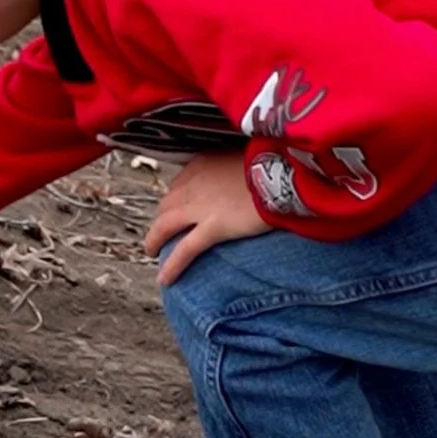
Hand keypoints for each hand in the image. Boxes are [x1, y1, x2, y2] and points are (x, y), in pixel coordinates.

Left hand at [142, 151, 267, 285]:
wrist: (284, 172)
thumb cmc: (272, 166)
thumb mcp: (244, 158)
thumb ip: (232, 169)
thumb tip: (237, 180)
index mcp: (201, 164)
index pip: (179, 184)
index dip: (176, 199)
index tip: (179, 208)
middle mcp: (194, 183)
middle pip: (167, 205)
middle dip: (162, 219)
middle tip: (164, 232)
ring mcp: (201, 206)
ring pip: (165, 226)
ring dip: (155, 240)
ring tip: (153, 251)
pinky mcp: (214, 227)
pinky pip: (185, 249)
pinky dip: (172, 266)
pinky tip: (165, 279)